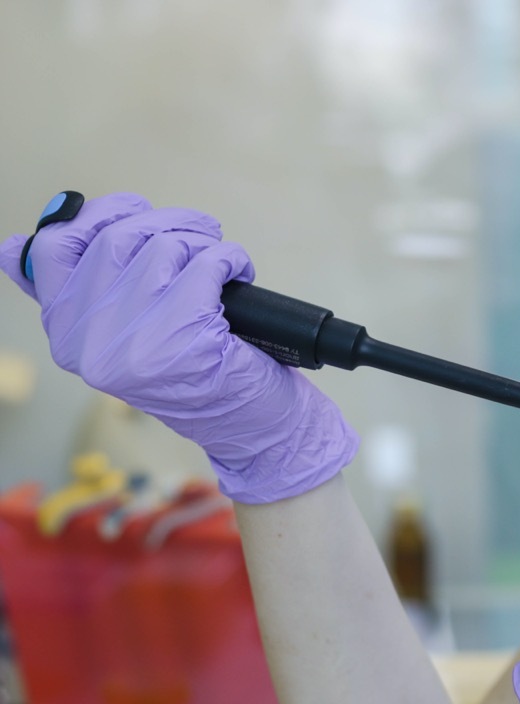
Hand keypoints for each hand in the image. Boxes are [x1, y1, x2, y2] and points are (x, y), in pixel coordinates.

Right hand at [0, 193, 357, 502]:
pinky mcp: (187, 341)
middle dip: (166, 222)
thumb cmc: (190, 370)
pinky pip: (207, 264)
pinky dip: (230, 259)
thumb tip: (15, 243)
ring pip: (163, 246)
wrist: (245, 423)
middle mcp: (91, 342)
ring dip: (201, 241)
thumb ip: (76, 293)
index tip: (131, 212)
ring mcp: (136, 343)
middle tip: (198, 233)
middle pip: (116, 237)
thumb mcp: (118, 335)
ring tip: (218, 258)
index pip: (51, 250)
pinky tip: (238, 273)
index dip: (94, 216)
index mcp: (65, 334)